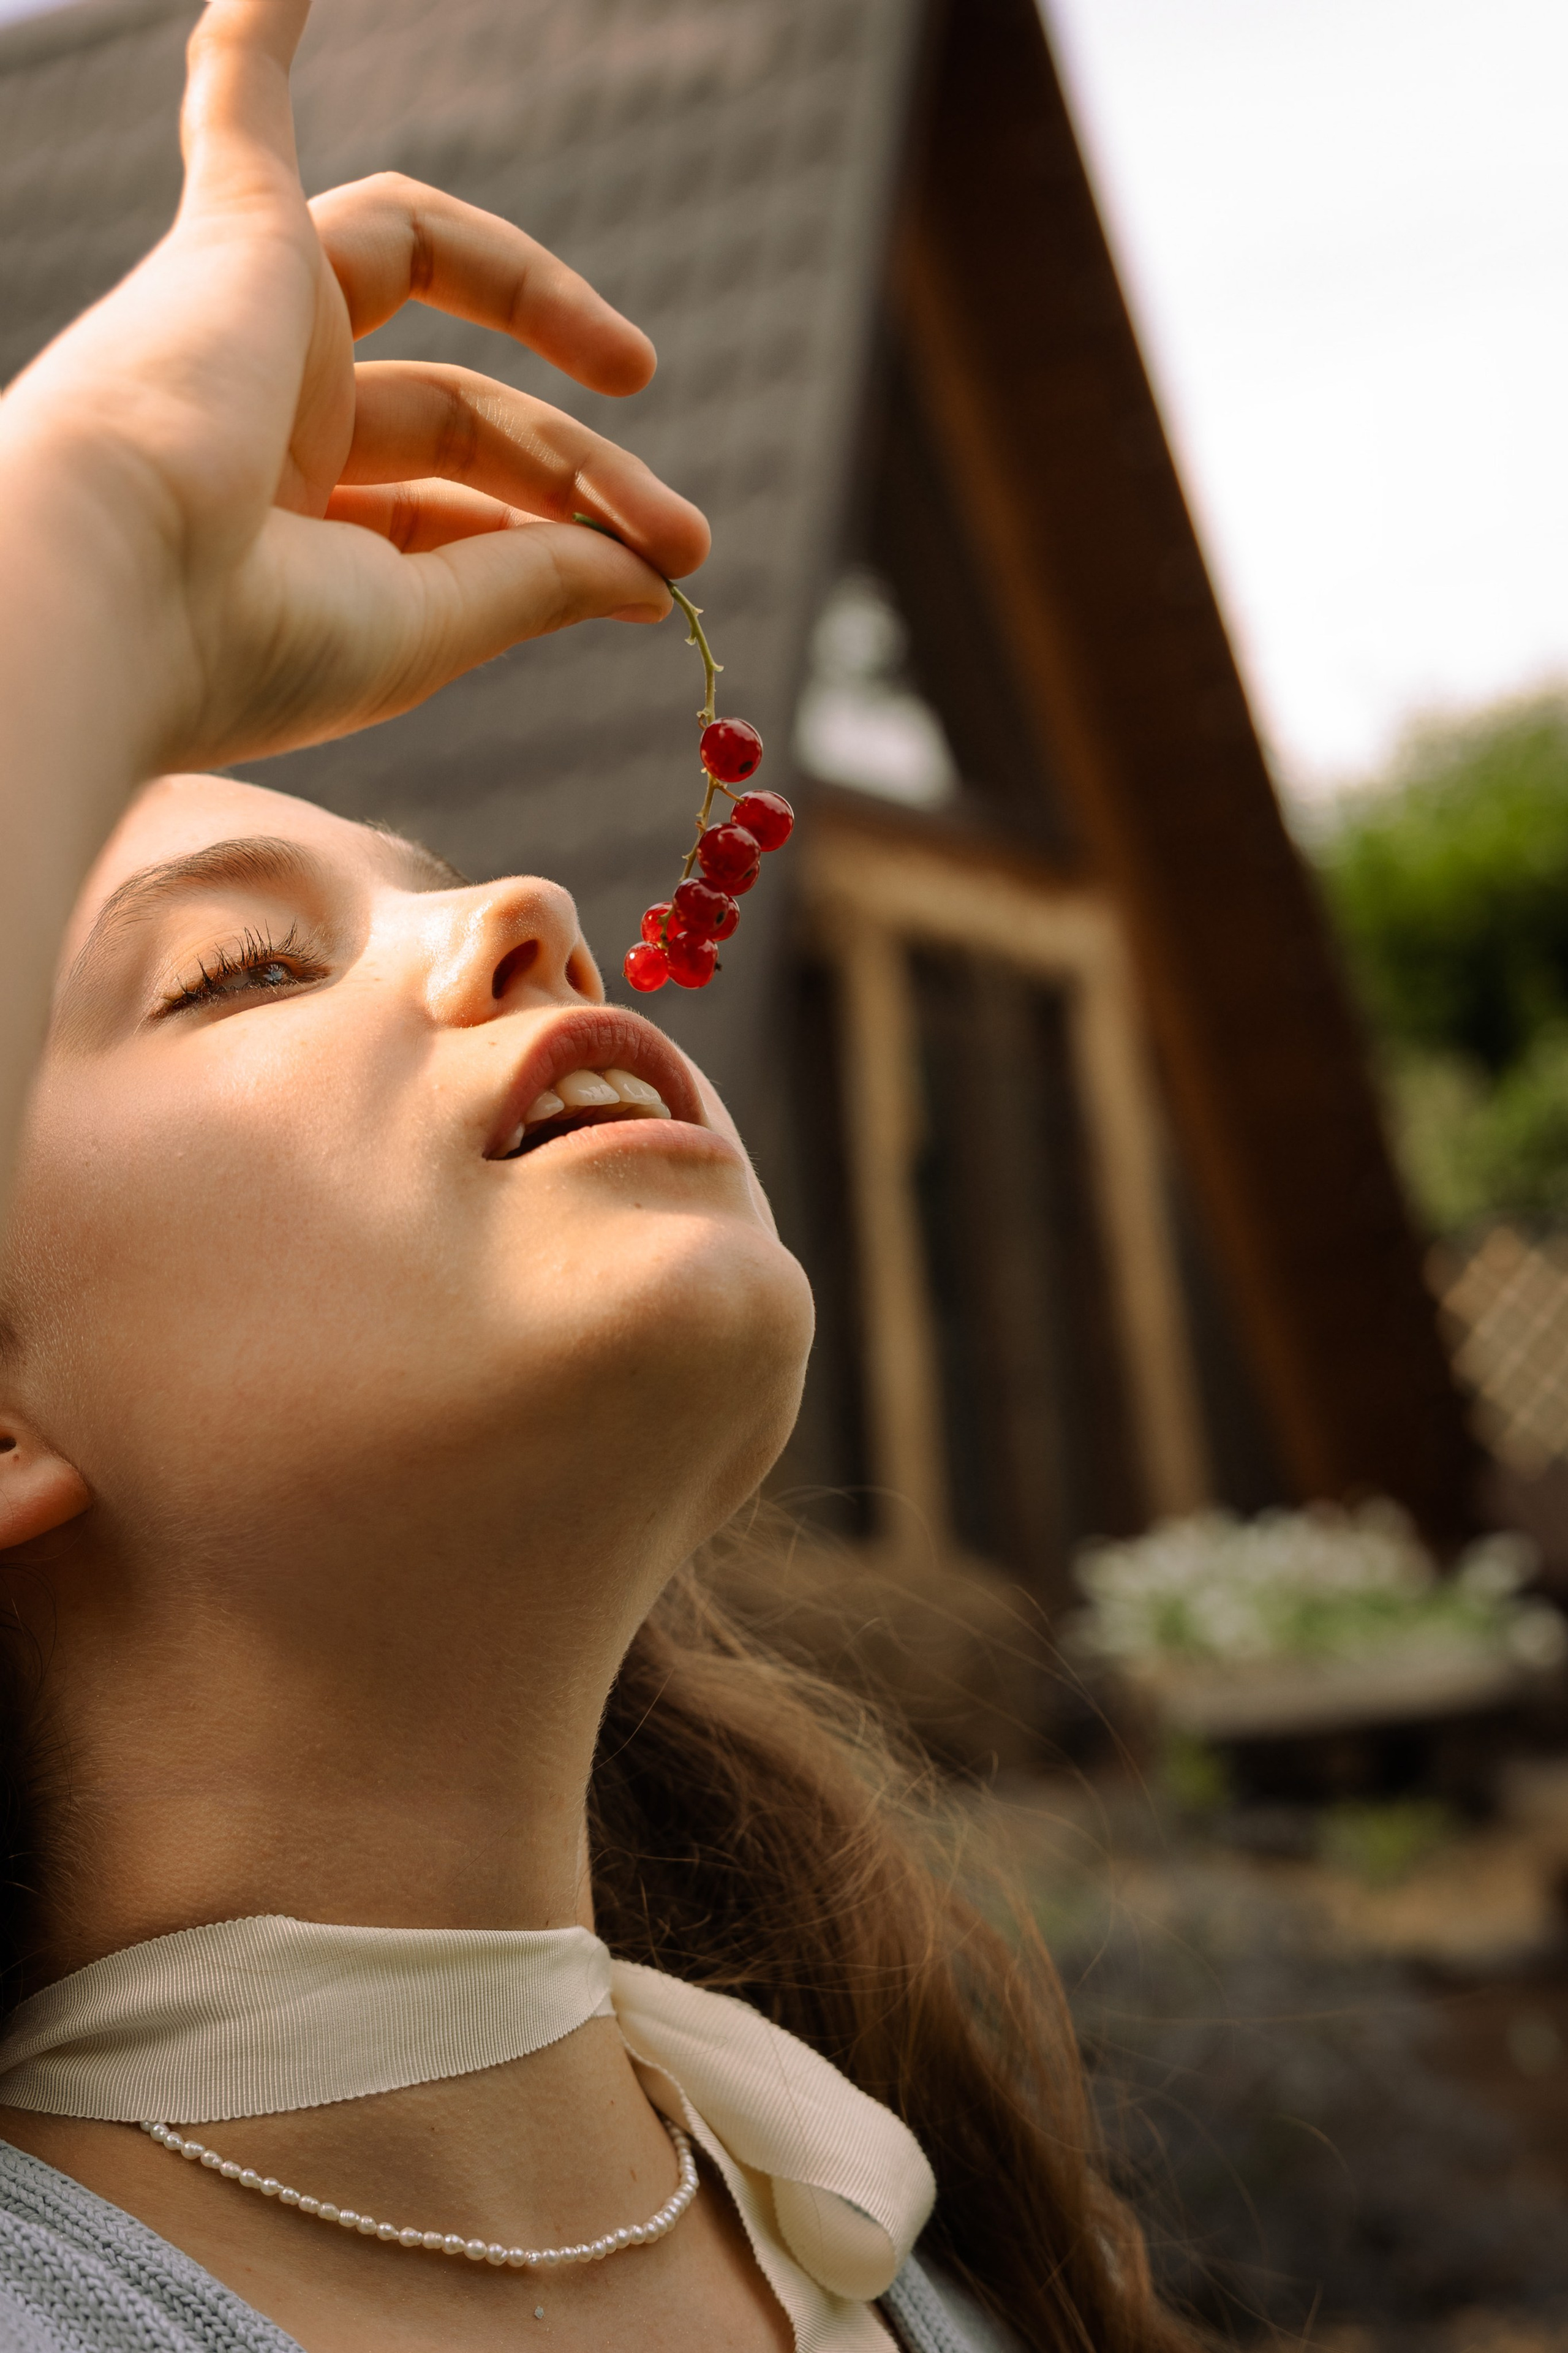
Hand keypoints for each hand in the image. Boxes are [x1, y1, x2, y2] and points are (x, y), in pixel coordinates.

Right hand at [0, 0, 707, 777]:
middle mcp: (262, 427)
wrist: (113, 596)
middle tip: (685, 541)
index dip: (566, 536)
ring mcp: (248, 327)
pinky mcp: (235, 244)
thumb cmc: (250, 639)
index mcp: (290, 534)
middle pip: (462, 411)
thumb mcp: (424, 626)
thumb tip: (652, 578)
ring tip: (637, 369)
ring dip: (539, 297)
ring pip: (421, 264)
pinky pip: (243, 114)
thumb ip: (533, 582)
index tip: (664, 583)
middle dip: (580, 474)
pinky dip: (262, 42)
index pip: (453, 507)